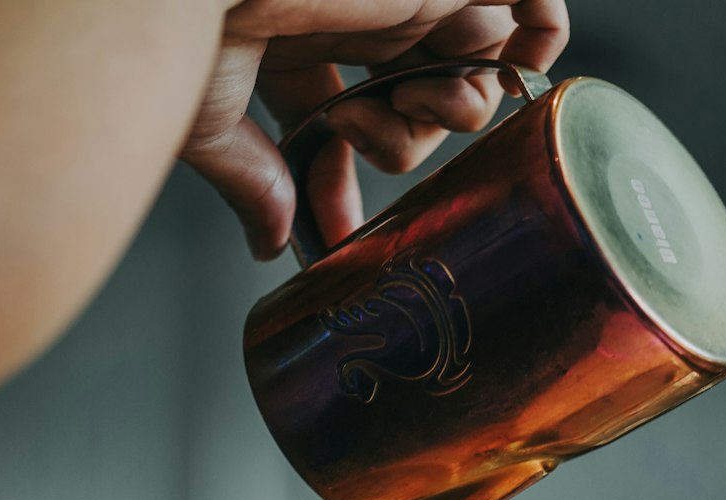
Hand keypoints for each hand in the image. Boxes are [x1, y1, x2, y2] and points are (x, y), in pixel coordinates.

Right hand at [183, 0, 570, 257]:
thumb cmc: (188, 26)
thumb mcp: (211, 120)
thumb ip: (250, 181)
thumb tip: (269, 249)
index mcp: (306, 36)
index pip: (361, 110)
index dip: (365, 164)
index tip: (342, 233)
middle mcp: (365, 10)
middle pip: (429, 99)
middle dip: (411, 141)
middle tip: (361, 129)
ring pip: (481, 67)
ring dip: (461, 108)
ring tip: (417, 96)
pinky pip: (534, 1)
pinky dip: (537, 38)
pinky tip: (497, 68)